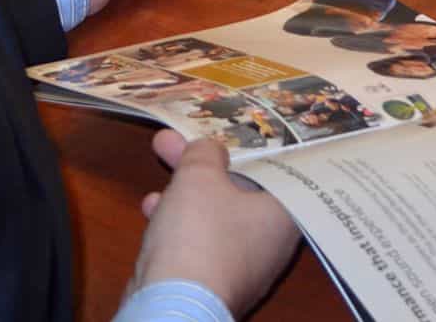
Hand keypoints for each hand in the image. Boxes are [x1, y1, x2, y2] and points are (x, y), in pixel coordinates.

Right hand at [129, 129, 299, 314]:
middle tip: (173, 141)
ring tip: (158, 159)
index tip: (224, 131)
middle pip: (237, 190)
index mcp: (284, 215)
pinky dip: (179, 223)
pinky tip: (151, 208)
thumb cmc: (199, 234)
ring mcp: (242, 267)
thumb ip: (206, 154)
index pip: (273, 170)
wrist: (172, 308)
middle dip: (201, 164)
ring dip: (184, 189)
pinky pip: (200, 243)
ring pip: (215, 215)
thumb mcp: (200, 177)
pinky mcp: (213, 285)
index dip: (245, 145)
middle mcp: (271, 243)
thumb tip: (210, 149)